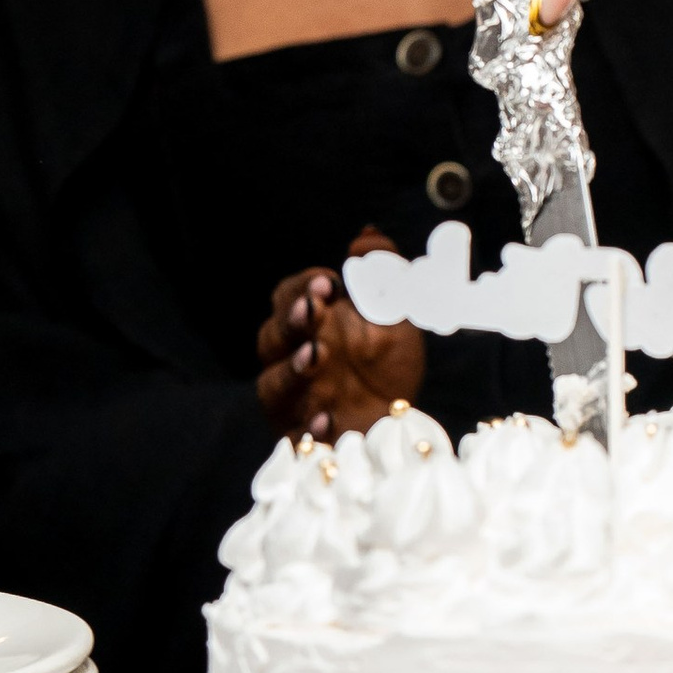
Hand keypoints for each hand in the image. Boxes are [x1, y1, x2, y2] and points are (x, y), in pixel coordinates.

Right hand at [254, 231, 424, 442]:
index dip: (304, 287)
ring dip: (293, 368)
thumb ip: (384, 274)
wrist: (400, 425)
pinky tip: (328, 418)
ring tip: (318, 354)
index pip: (288, 296)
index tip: (329, 282)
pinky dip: (310, 424)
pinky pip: (294, 433)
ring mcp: (291, 400)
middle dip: (292, 321)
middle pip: (271, 336)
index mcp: (308, 323)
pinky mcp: (299, 438)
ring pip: (273, 382)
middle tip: (315, 311)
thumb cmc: (388, 365)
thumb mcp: (396, 316)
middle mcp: (289, 358)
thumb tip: (367, 234)